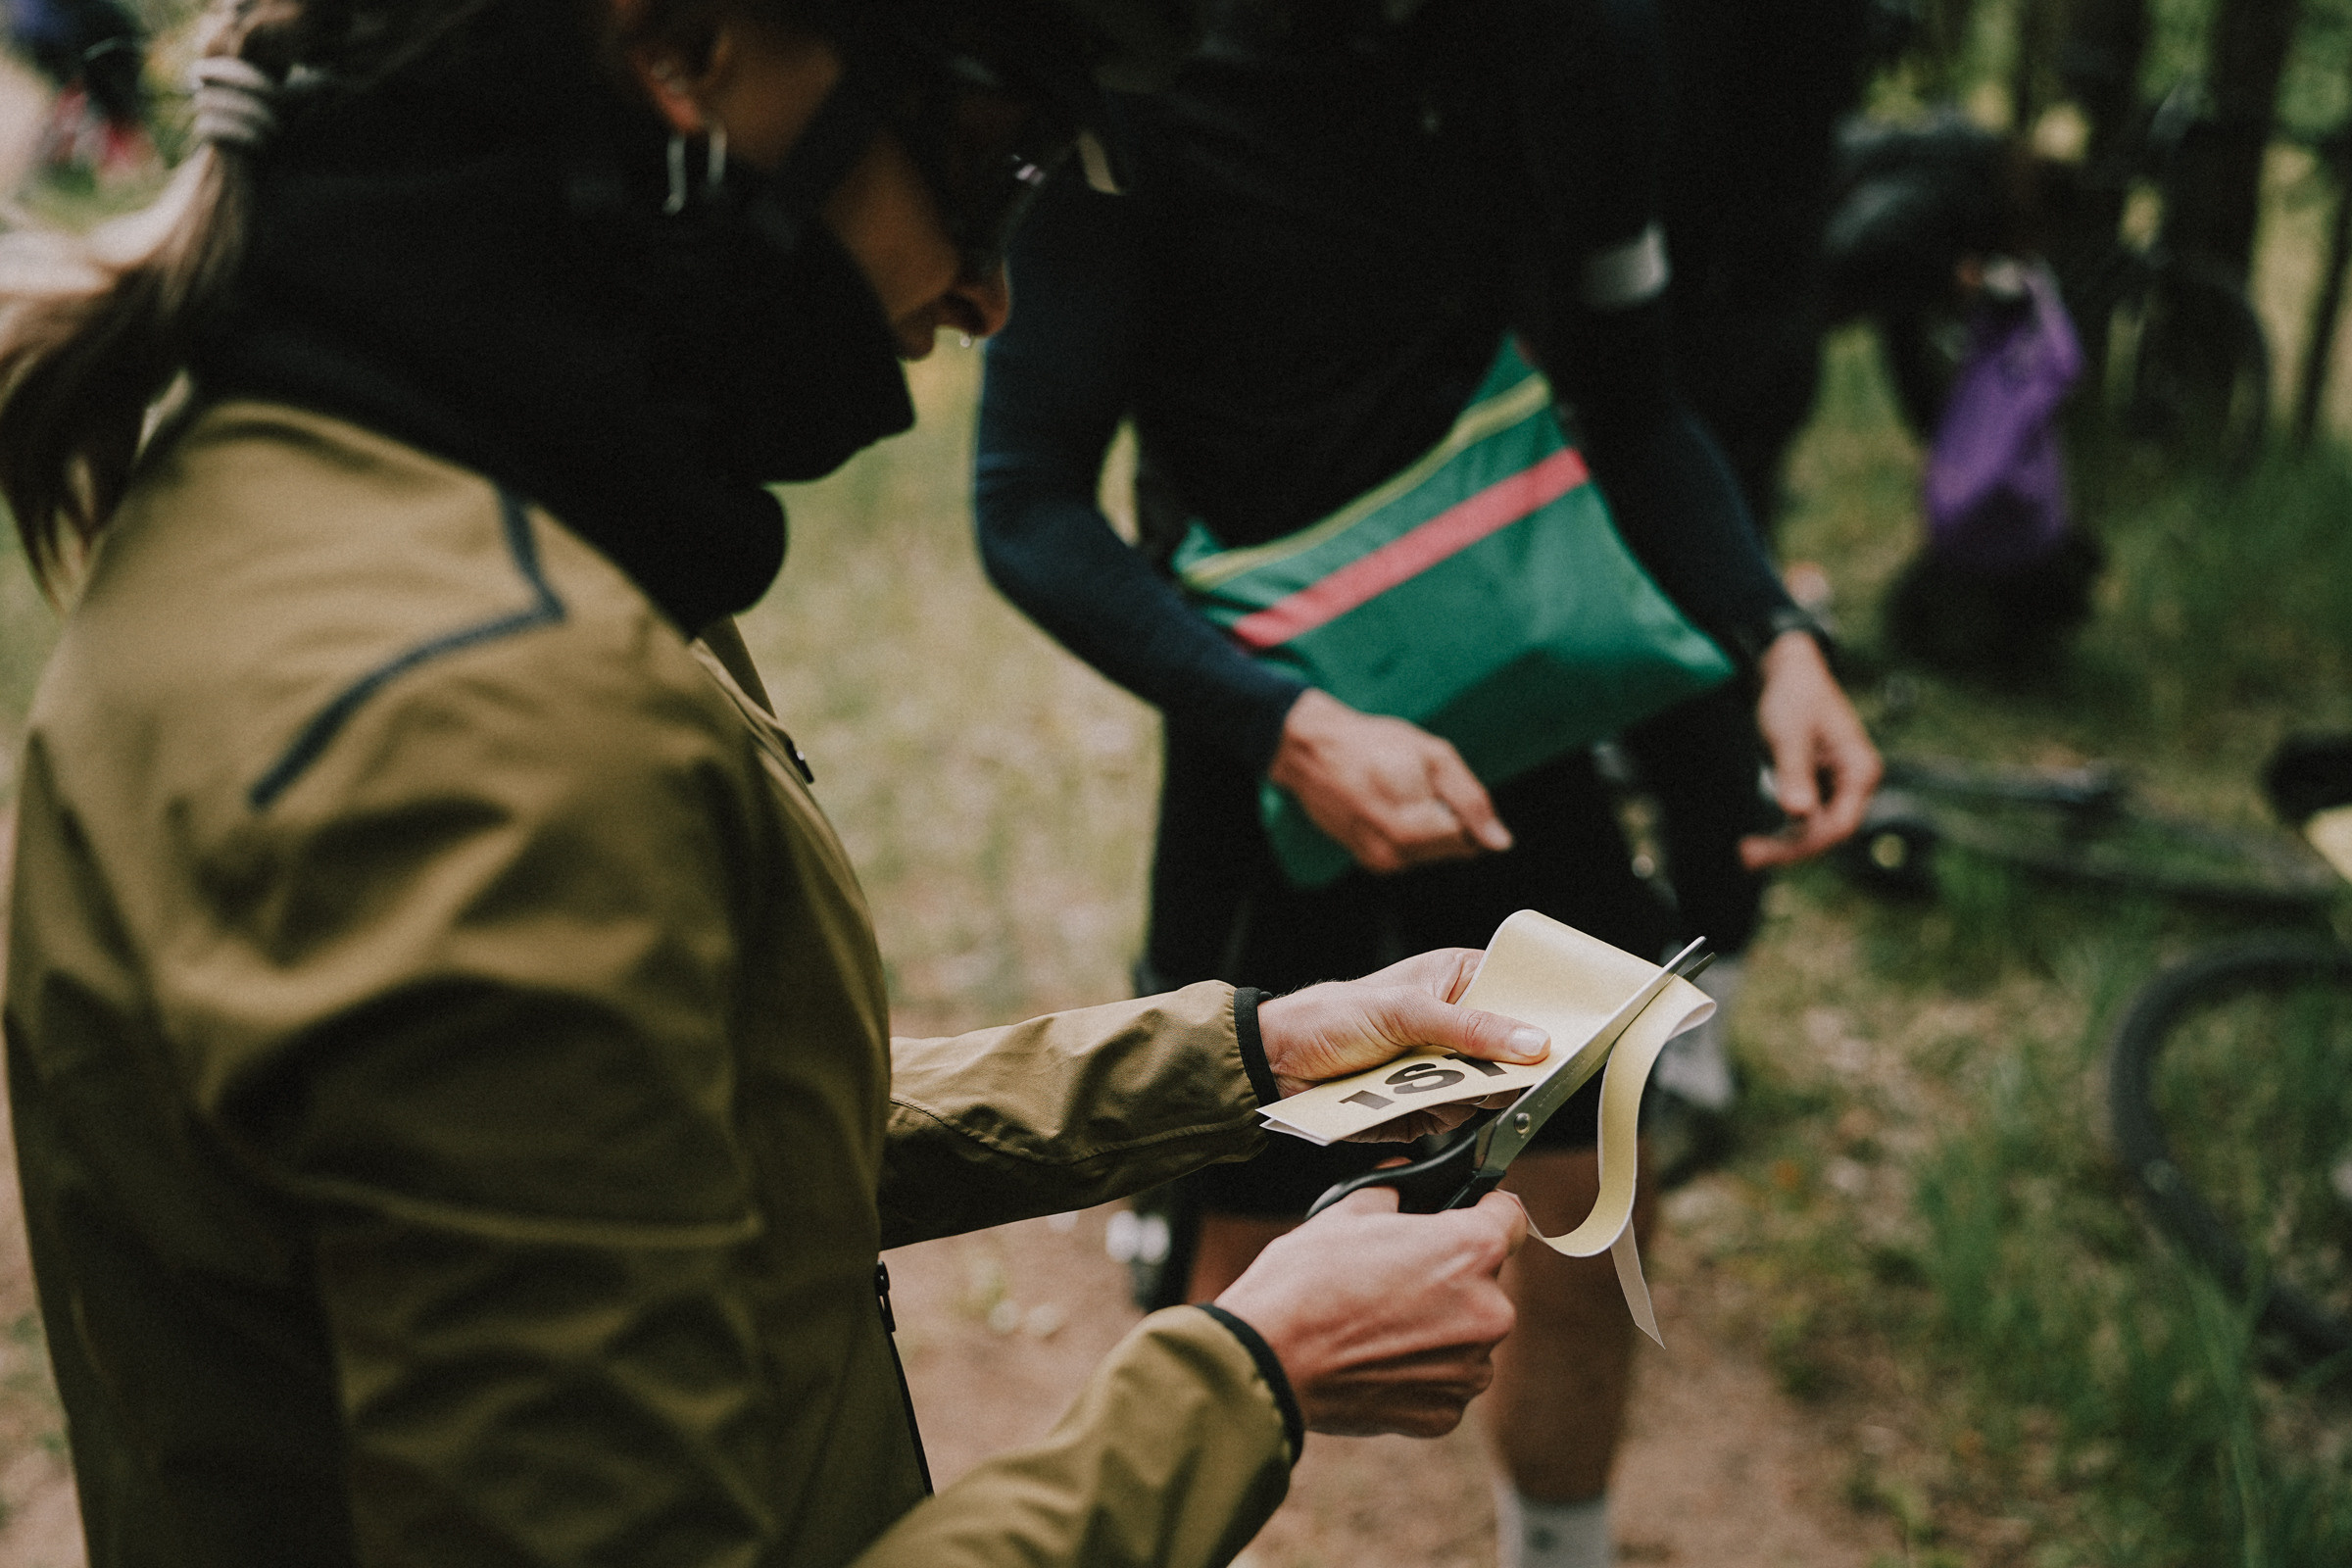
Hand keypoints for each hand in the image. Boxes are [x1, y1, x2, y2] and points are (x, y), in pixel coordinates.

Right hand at [1214, 1184, 1524, 1436]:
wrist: (1270, 1359)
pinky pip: (1444, 1380)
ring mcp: (1470, 1368)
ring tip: (1378, 1323)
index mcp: (1473, 1250)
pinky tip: (1374, 1359)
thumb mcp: (1347, 1212)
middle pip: (1486, 1281)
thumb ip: (1392, 1191)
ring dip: (1437, 1327)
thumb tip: (1402, 1180)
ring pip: (1466, 1334)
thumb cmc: (1306, 1281)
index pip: (1510, 1217)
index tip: (1462, 1216)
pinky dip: (1418, 1371)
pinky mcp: (1446, 1412)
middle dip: (1450, 1275)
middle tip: (1395, 1276)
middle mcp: (1490, 1311)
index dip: (1483, 1210)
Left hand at [1257, 948, 1548, 1138]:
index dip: (1551, 1007)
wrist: (1279, 1065)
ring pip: (1495, 1086)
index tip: (1583, 1025)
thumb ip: (1471, 1028)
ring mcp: (1449, 1066)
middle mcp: (1461, 1022)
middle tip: (1526, 1068)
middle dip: (1518, 1061)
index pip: (1523, 988)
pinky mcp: (1433, 1104)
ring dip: (1478, 1091)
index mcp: (1460, 978)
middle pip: (1517, 1045)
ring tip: (1444, 1081)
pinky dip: (1448, 1114)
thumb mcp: (1405, 1013)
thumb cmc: (1333, 1016)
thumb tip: (1533, 1041)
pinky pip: (1461, 1116)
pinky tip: (1422, 1102)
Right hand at [1269, 689, 1511, 874]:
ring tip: (1396, 793)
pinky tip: (1384, 805)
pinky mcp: (1367, 860)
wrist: (1312, 751)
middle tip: (1415, 785)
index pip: (1470, 840)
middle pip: (1452, 849)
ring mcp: (1378, 861)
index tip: (1434, 784)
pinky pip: (1407, 852)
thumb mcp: (1434, 756)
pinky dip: (1406, 831)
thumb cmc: (1374, 745)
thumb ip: (1472, 801)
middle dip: (1445, 819)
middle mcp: (1396, 855)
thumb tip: (1500, 843)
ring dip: (1425, 826)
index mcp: (1417, 830)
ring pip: (1430, 852)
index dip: (1461, 808)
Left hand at [1740, 630, 1881, 869]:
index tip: (1765, 852)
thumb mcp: (1788, 734)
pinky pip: (1805, 820)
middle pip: (1828, 833)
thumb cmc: (1792, 695)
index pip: (1839, 825)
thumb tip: (1796, 813)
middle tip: (1746, 857)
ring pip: (1815, 830)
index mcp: (1860, 770)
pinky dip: (1783, 832)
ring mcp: (1838, 787)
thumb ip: (1794, 773)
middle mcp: (1855, 783)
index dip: (1805, 844)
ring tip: (1746, 855)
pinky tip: (1759, 843)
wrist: (1787, 670)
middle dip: (1789, 849)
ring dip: (1784, 846)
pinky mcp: (1819, 787)